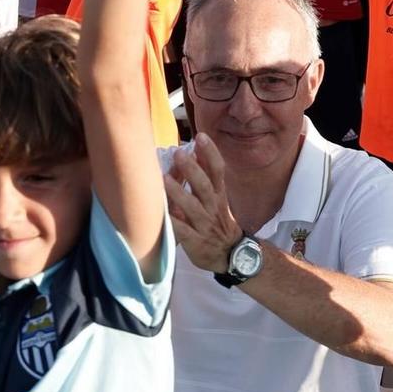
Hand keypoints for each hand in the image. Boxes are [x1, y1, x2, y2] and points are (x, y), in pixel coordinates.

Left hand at [164, 135, 244, 274]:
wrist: (230, 254)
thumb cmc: (217, 221)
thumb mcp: (217, 197)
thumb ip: (207, 176)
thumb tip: (196, 150)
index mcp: (218, 195)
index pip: (218, 171)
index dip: (211, 153)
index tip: (201, 137)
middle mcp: (213, 208)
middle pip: (204, 186)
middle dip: (193, 169)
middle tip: (180, 153)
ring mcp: (204, 225)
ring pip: (192, 207)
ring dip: (179, 192)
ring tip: (165, 178)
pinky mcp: (195, 241)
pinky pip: (183, 231)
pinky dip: (174, 223)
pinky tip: (162, 214)